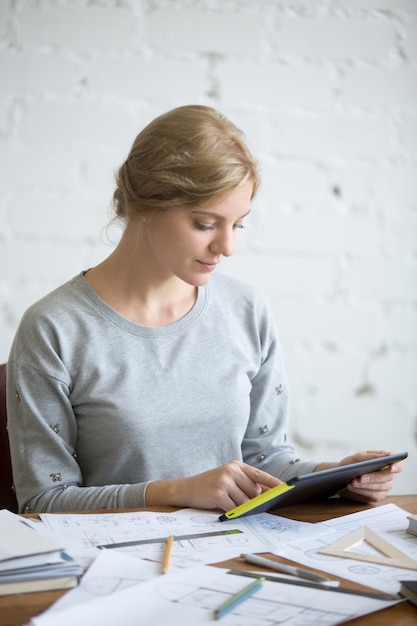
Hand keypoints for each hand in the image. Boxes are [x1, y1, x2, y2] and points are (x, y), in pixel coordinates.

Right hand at [145, 460, 280, 510]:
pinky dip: (231, 511)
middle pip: (254, 491)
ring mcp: (225, 481)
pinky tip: (222, 507)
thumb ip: (244, 483)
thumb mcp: (227, 479)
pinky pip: (234, 508)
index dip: (273, 482)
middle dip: (250, 500)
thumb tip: (264, 494)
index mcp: (236, 465)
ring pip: (245, 501)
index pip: (259, 474)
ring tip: (226, 502)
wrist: (185, 489)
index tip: (285, 488)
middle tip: (237, 501)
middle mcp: (231, 470)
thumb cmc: (209, 486)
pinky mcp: (219, 493)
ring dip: (239, 507)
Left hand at [317, 450, 402, 502]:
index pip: (398, 466)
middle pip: (387, 478)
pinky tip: (352, 487)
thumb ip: (373, 457)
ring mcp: (383, 487)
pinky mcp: (376, 496)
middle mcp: (387, 476)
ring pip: (379, 488)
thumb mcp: (359, 458)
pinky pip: (373, 495)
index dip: (396, 467)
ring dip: (365, 485)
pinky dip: (361, 491)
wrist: (339, 476)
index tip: (390, 468)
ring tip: (352, 482)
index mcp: (385, 463)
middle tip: (360, 478)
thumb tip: (389, 454)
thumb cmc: (351, 464)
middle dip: (372, 477)